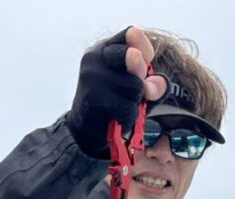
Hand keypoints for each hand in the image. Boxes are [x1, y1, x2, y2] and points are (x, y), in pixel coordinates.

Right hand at [66, 27, 168, 157]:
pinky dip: (129, 116)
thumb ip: (150, 81)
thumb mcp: (133, 84)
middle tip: (137, 86)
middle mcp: (94, 58)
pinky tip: (118, 118)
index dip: (144, 47)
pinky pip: (128, 108)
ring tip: (120, 104)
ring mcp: (92, 78)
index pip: (130, 34)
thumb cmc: (112, 100)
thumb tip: (151, 88)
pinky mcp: (94, 100)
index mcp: (103, 48)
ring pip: (135, 86)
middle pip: (133, 56)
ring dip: (135, 100)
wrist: (84, 128)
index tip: (146, 59)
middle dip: (140, 73)